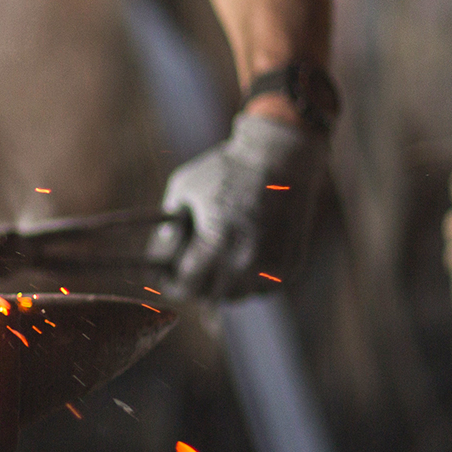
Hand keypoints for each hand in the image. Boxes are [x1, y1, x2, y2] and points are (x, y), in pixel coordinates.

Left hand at [147, 112, 327, 299]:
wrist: (281, 156)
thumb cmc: (226, 169)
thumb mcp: (184, 188)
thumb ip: (168, 223)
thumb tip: (161, 252)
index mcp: (215, 243)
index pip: (187, 286)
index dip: (172, 284)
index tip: (167, 279)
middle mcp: (245, 261)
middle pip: (211, 296)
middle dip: (196, 285)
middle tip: (189, 273)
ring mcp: (271, 266)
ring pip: (238, 296)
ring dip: (224, 286)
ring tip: (215, 267)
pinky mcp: (290, 266)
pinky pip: (262, 288)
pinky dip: (250, 281)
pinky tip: (242, 261)